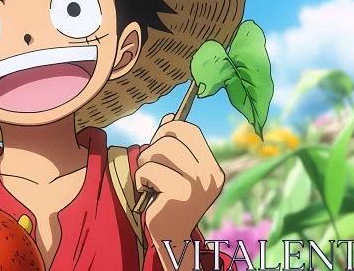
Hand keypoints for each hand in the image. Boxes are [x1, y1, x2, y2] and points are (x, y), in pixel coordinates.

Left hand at [136, 114, 224, 268]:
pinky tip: (146, 192)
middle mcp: (209, 175)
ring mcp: (196, 185)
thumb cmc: (170, 201)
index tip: (158, 137)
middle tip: (148, 163)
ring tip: (148, 179)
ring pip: (159, 152)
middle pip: (172, 138)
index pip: (191, 131)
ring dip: (145, 164)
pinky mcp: (179, 194)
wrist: (170, 237)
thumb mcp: (176, 172)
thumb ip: (174, 146)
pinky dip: (140, 179)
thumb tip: (169, 117)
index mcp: (213, 168)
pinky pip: (149, 171)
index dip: (170, 128)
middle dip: (152, 147)